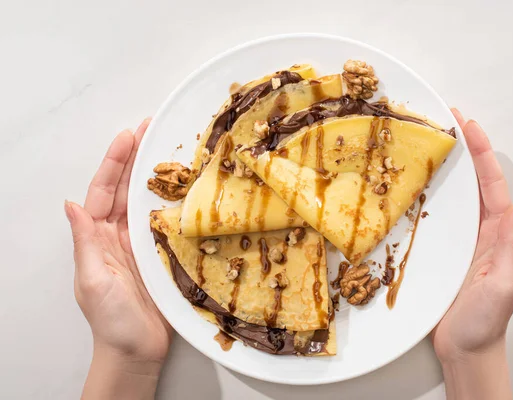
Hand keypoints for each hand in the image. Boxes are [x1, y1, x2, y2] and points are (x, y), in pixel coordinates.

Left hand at [65, 120, 171, 398]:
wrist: (136, 351)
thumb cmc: (110, 320)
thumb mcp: (92, 279)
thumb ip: (85, 241)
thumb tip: (71, 204)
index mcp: (98, 236)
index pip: (103, 190)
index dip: (115, 161)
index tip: (128, 135)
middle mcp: (119, 234)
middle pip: (125, 188)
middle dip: (136, 157)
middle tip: (152, 128)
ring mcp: (142, 243)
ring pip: (147, 200)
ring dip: (156, 174)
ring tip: (170, 147)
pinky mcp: (162, 254)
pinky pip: (168, 221)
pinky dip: (175, 201)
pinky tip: (187, 186)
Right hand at [431, 109, 512, 398]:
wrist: (465, 349)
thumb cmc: (485, 322)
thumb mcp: (503, 283)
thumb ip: (509, 246)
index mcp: (497, 234)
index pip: (492, 185)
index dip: (481, 153)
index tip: (467, 125)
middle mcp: (480, 231)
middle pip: (473, 182)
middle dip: (463, 150)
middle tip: (445, 122)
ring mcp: (460, 240)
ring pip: (454, 196)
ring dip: (444, 169)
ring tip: (428, 144)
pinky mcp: (441, 251)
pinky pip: (435, 217)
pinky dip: (427, 196)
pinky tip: (412, 186)